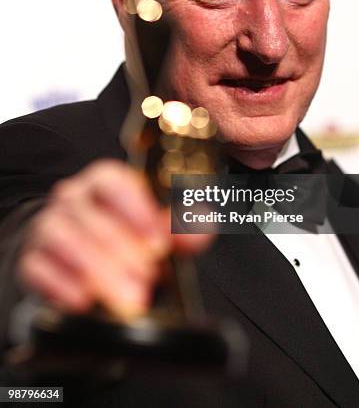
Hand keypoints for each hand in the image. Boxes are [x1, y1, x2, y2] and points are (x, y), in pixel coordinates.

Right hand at [17, 160, 211, 319]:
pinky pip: (38, 267)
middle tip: (147, 280)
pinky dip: (61, 285)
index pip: (113, 182)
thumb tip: (201, 224)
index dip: (136, 210)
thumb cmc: (121, 234)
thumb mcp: (155, 228)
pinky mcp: (32, 258)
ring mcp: (48, 226)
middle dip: (121, 249)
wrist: (71, 249)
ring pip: (62, 238)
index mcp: (104, 182)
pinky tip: (84, 301)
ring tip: (125, 297)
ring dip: (96, 269)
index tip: (159, 243)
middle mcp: (72, 198)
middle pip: (89, 214)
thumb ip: (179, 226)